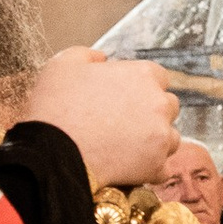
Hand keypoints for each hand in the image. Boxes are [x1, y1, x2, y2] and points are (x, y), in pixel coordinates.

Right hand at [8, 46, 177, 186]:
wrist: (52, 153)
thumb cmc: (56, 106)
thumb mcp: (64, 64)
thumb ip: (88, 55)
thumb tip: (102, 59)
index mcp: (143, 75)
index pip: (159, 77)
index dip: (141, 87)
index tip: (126, 97)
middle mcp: (159, 103)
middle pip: (168, 106)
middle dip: (152, 113)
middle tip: (125, 123)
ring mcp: (160, 136)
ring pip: (170, 137)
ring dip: (154, 141)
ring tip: (127, 147)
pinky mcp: (155, 166)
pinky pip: (162, 168)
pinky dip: (149, 168)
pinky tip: (130, 167)